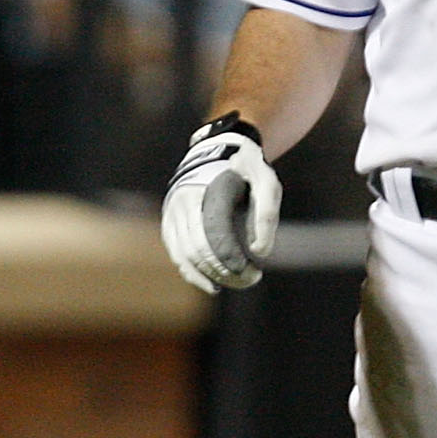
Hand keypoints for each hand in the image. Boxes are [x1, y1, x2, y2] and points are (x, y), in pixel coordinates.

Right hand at [162, 118, 280, 292]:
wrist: (217, 153)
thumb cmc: (247, 171)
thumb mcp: (267, 181)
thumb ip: (267, 213)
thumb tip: (260, 252)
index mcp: (206, 190)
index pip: (216, 235)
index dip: (233, 259)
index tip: (255, 272)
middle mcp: (183, 202)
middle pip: (199, 250)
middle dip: (224, 272)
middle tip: (250, 280)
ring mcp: (172, 214)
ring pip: (184, 256)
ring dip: (208, 277)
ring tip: (234, 284)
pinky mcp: (169, 225)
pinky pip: (177, 255)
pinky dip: (192, 273)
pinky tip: (212, 284)